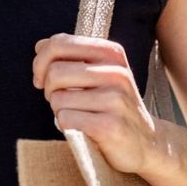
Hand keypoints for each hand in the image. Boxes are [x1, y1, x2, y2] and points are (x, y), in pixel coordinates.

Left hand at [32, 33, 160, 174]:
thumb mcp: (97, 73)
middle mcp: (116, 72)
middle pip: (55, 72)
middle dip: (48, 89)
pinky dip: (65, 125)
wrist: (146, 141)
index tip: (41, 77)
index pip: (59, 43)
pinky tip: (82, 128)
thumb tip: (40, 45)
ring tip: (76, 114)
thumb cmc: (112, 105)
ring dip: (58, 110)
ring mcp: (116, 99)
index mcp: (111, 53)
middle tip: (59, 100)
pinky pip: (66, 119)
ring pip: (58, 98)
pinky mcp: (111, 126)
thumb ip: (69, 56)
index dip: (40, 62)